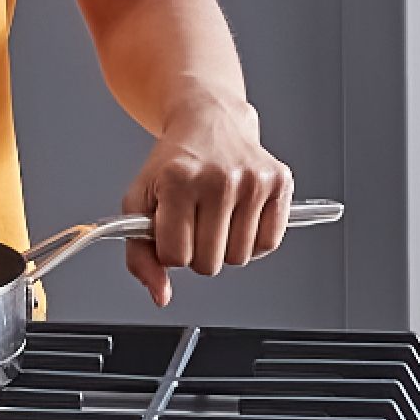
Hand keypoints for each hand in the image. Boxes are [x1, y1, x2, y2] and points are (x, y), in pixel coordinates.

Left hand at [120, 100, 292, 305]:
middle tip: (195, 221)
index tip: (171, 229)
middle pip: (208, 263)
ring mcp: (253, 181)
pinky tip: (240, 216)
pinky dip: (252, 240)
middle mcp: (219, 180)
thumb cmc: (174, 165)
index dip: (169, 250)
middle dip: (196, 251)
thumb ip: (139, 255)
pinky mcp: (279, 182)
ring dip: (225, 247)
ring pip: (239, 258)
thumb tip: (161, 296)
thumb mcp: (140, 202)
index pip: (175, 257)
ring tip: (217, 217)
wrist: (209, 122)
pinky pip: (268, 244)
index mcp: (178, 181)